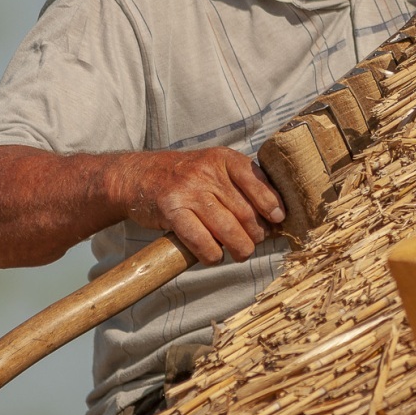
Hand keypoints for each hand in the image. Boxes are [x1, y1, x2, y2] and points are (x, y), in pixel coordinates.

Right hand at [115, 148, 285, 264]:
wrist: (138, 176)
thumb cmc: (184, 178)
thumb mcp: (212, 168)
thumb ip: (239, 184)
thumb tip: (274, 216)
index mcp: (222, 159)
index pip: (256, 181)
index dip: (271, 204)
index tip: (277, 220)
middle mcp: (207, 172)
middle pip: (245, 212)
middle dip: (255, 234)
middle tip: (254, 242)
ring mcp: (188, 191)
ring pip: (228, 230)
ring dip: (240, 249)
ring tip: (240, 254)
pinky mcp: (172, 211)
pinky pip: (202, 241)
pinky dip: (212, 255)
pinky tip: (213, 256)